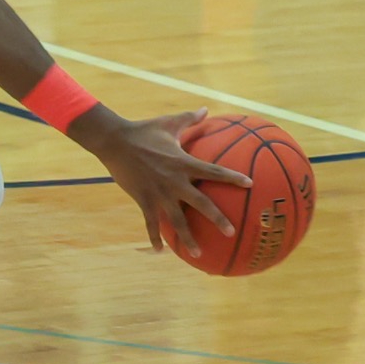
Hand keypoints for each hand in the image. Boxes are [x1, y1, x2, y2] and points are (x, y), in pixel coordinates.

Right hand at [71, 106, 250, 254]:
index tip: (250, 185)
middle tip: (231, 232)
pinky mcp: (143, 200)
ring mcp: (159, 193)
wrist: (114, 141)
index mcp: (184, 163)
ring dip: (188, 238)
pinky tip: (160, 251)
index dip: (233, 178)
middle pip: (201, 204)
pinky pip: (151, 223)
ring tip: (199, 254)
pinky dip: (154, 237)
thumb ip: (189, 118)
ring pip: (177, 220)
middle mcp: (175, 181)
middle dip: (217, 218)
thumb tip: (206, 109)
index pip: (214, 172)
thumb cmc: (143, 130)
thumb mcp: (168, 123)